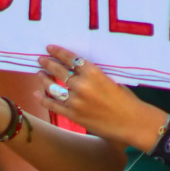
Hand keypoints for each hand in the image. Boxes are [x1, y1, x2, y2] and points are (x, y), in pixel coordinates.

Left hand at [36, 45, 166, 149]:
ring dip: (44, 79)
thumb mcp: (111, 80)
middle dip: (47, 63)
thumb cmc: (126, 100)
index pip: (70, 59)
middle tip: (40, 59)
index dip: (58, 52)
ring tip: (39, 74)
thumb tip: (77, 69)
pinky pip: (53, 105)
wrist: (133, 123)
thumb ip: (93, 75)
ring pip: (52, 87)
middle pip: (58, 70)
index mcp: (93, 73)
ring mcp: (75, 101)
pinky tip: (36, 94)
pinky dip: (43, 99)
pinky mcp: (73, 115)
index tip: (49, 48)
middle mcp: (82, 85)